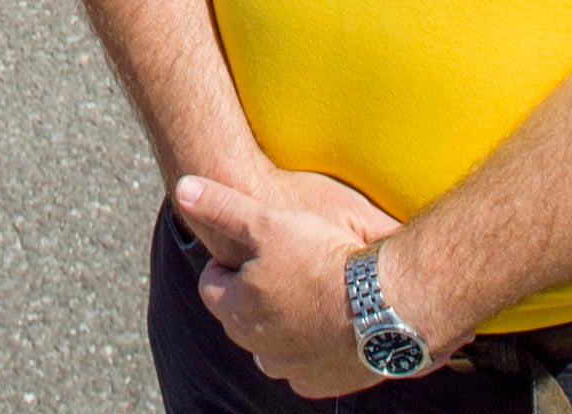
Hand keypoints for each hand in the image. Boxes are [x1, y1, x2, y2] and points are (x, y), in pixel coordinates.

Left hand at [172, 175, 385, 398]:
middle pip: (244, 314)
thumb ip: (222, 207)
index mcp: (237, 311)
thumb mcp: (267, 222)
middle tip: (291, 263)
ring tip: (316, 289)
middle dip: (259, 291)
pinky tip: (336, 316)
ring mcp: (293, 371)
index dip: (233, 260)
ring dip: (287, 320)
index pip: (213, 284)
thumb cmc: (323, 260)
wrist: (388, 305)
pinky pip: (310, 363)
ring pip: (275, 343)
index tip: (258, 245)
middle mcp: (258, 349)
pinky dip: (317, 344)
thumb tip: (182, 187)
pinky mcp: (326, 384)